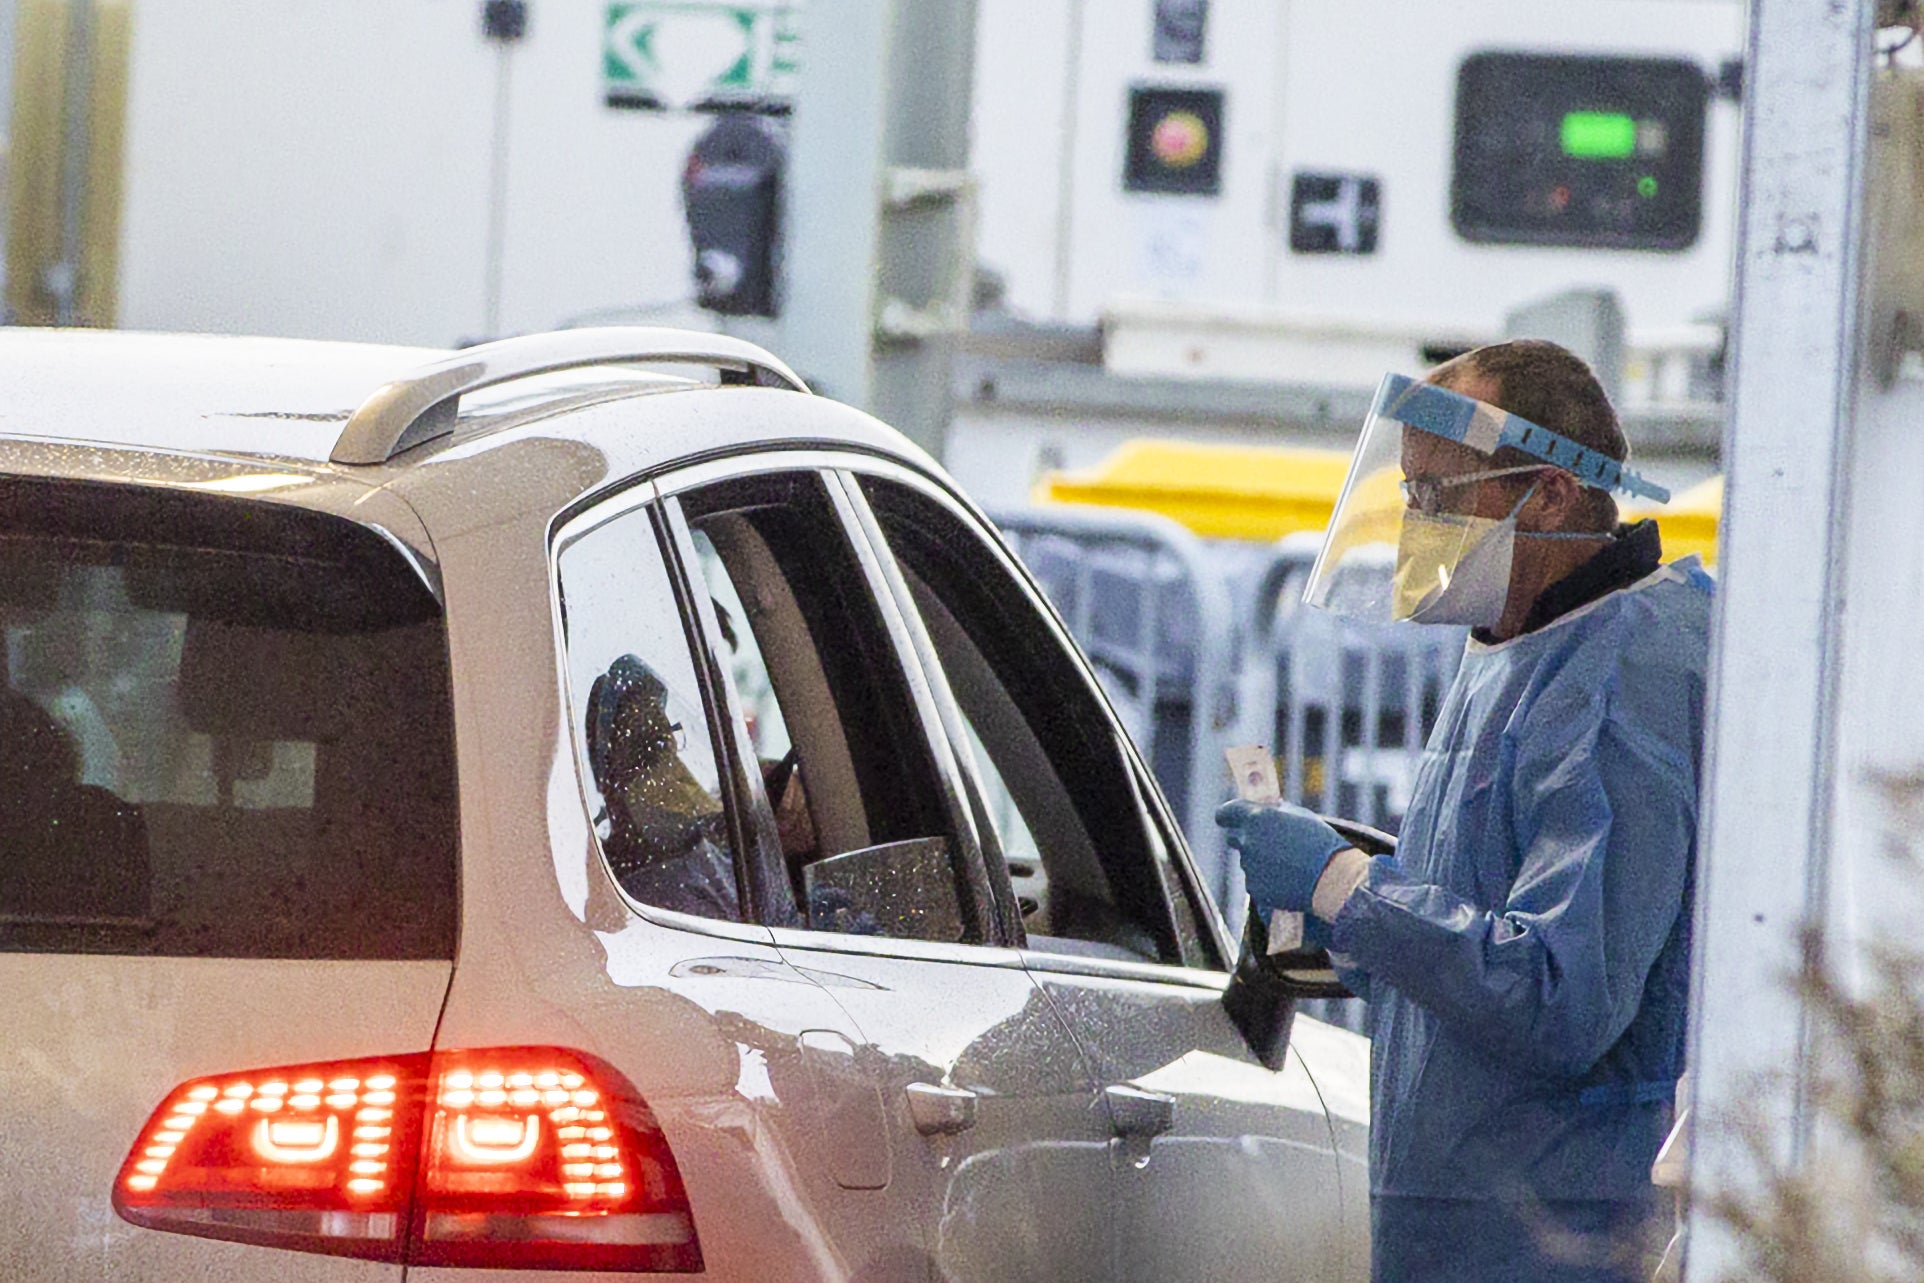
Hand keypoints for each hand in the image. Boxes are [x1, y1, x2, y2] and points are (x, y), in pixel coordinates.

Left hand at [1215, 799, 1348, 916]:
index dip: (1227, 816)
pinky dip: (1267, 880)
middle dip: (1246, 838)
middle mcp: (1247, 841)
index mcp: (1256, 818)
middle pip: (1234, 838)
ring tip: (1290, 865)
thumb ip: (1275, 812)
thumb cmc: (1319, 841)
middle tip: (1267, 842)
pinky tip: (1288, 880)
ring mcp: (1249, 867)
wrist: (1331, 877)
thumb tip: (1265, 810)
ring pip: (1248, 861)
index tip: (1228, 818)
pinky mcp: (1255, 888)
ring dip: (1261, 861)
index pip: (1226, 813)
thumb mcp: (1298, 816)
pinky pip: (1256, 881)